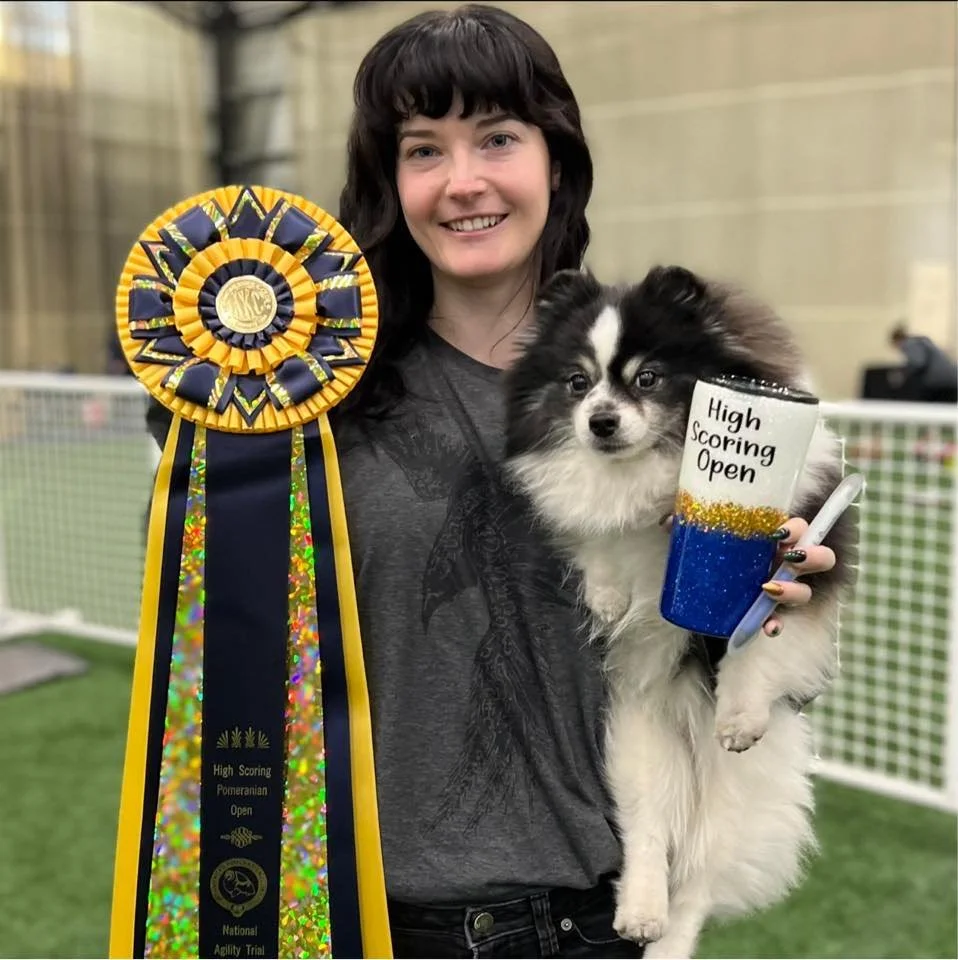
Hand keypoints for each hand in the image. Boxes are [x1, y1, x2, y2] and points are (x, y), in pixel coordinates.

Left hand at [656, 512, 836, 637]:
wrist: (700, 587)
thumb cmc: (710, 549)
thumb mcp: (702, 532)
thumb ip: (692, 523)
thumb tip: (668, 521)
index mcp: (775, 539)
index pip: (801, 528)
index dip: (799, 528)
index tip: (779, 532)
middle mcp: (784, 562)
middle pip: (820, 558)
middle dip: (814, 557)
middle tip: (792, 558)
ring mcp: (780, 588)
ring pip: (804, 591)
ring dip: (794, 590)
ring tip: (768, 588)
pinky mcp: (765, 612)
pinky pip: (777, 620)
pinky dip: (774, 624)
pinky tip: (768, 627)